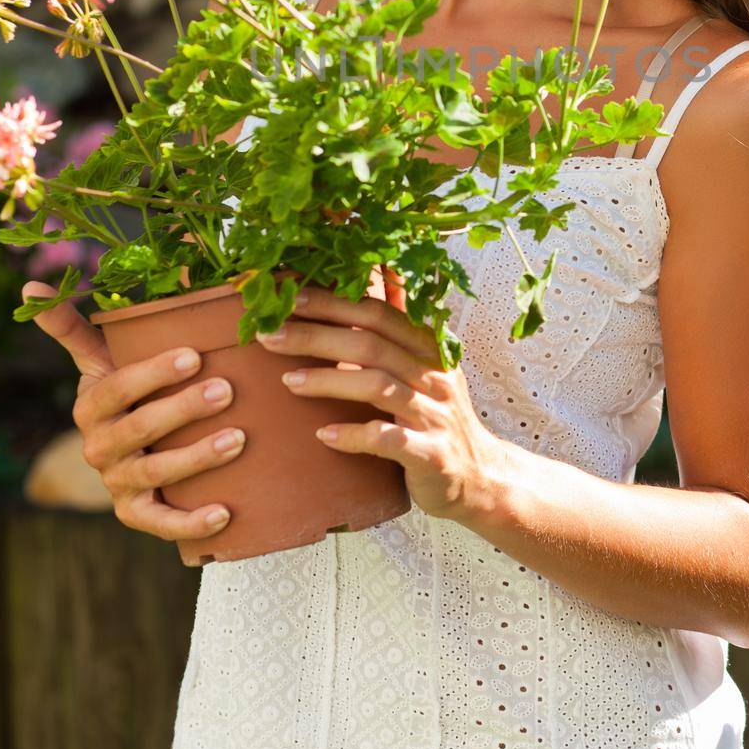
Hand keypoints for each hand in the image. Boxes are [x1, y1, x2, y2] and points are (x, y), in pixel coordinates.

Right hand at [22, 281, 247, 543]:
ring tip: (238, 438)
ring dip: (197, 457)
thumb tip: (29, 284)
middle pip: (140, 429)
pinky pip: (161, 524)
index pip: (119, 388)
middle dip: (184, 409)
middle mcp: (98, 448)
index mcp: (90, 407)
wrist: (128, 448)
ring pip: (155, 473)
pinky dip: (191, 523)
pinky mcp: (134, 514)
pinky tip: (225, 512)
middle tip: (227, 390)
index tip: (195, 354)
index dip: (154, 373)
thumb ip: (71, 324)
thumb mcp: (100, 357)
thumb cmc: (125, 388)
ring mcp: (116, 484)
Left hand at [257, 270, 506, 522]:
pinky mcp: (430, 454)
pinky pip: (388, 440)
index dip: (333, 303)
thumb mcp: (426, 365)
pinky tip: (324, 435)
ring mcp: (435, 415)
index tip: (288, 298)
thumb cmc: (437, 415)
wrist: (478, 476)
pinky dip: (354, 435)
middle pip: (371, 344)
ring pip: (378, 386)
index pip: (378, 313)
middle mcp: (434, 375)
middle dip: (316, 336)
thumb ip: (401, 325)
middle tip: (269, 335)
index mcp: (429, 347)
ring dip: (329, 380)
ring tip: (288, 381)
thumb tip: (383, 272)